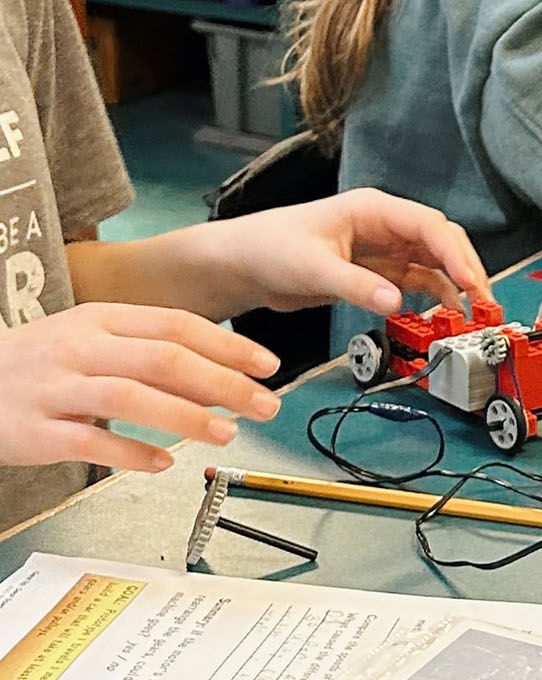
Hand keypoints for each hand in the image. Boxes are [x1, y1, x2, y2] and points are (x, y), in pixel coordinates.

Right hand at [0, 303, 281, 472]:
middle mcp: (79, 347)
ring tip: (226, 433)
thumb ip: (149, 350)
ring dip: (186, 416)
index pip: (177, 325)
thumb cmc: (40, 363)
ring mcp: (54, 388)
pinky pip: (88, 442)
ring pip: (129, 397)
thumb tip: (219, 372)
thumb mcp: (91, 339)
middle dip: (223, 383)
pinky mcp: (34, 430)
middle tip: (263, 405)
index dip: (228, 346)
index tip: (268, 365)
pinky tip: (163, 462)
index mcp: (101, 319)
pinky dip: (130, 453)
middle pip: (162, 359)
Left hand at [218, 189, 492, 317]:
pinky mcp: (377, 273)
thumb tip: (396, 301)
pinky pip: (416, 282)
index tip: (471, 281)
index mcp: (374, 210)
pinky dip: (433, 297)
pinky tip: (443, 315)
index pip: (429, 225)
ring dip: (455, 286)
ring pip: (435, 264)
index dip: (455, 252)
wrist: (242, 264)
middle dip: (466, 269)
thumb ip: (356, 286)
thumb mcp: (313, 268)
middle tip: (483, 302)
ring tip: (471, 314)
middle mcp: (386, 227)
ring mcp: (384, 250)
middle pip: (441, 242)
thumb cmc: (270, 248)